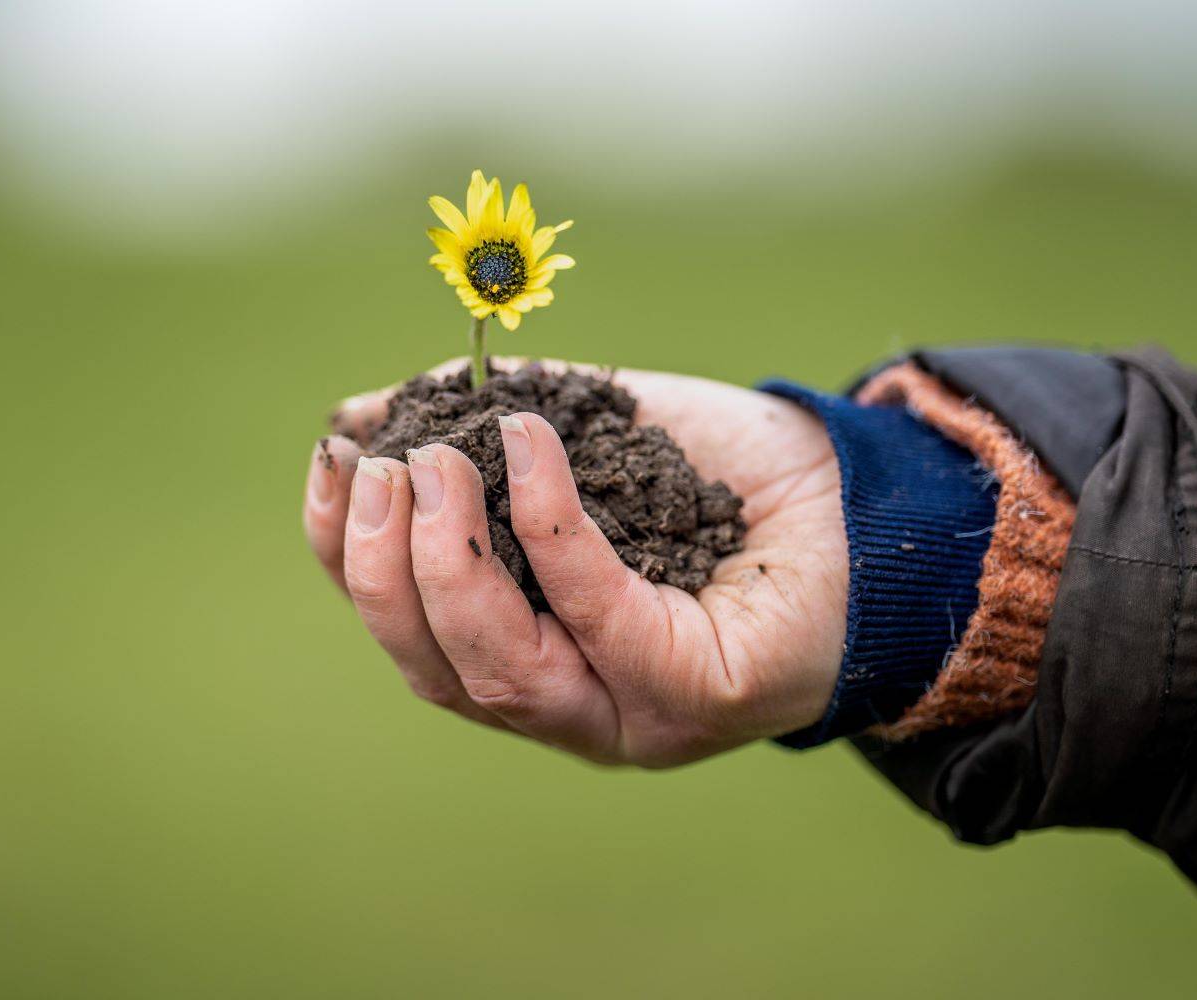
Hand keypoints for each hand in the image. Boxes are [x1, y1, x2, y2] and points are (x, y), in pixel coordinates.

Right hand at [303, 359, 847, 766]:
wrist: (863, 493)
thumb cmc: (723, 475)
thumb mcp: (583, 435)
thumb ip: (482, 430)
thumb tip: (361, 413)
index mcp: (529, 648)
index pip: (408, 629)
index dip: (347, 554)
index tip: (334, 458)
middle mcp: (570, 701)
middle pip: (436, 668)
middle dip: (388, 566)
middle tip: (390, 464)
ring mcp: (630, 713)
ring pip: (497, 675)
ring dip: (449, 561)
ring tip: (441, 460)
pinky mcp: (695, 695)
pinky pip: (597, 618)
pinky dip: (550, 528)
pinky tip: (530, 446)